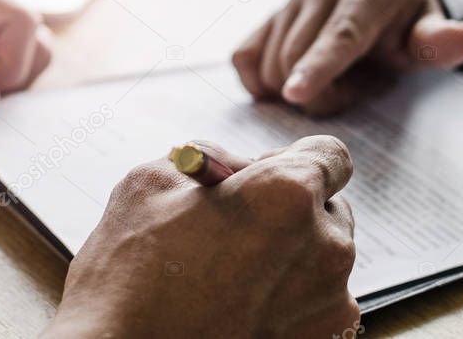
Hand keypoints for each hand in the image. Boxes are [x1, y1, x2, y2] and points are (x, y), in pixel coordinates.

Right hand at [44, 136, 359, 338]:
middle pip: (328, 209)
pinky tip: (239, 307)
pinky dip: (288, 303)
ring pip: (323, 261)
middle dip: (292, 211)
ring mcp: (328, 302)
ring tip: (230, 276)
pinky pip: (316, 305)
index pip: (331, 156)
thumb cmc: (131, 273)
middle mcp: (326, 245)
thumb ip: (214, 158)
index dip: (293, 159)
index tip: (263, 177)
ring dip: (290, 258)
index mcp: (291, 192)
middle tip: (237, 229)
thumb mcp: (156, 180)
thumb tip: (238, 167)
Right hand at [233, 0, 462, 114]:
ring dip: (293, 88)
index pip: (338, 38)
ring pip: (269, 62)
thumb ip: (441, 42)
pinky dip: (257, 80)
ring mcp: (291, 1)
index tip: (296, 96)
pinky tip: (286, 81)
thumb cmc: (405, 22)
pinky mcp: (269, 15)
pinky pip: (244, 56)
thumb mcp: (427, 34)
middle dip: (319, 95)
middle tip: (350, 91)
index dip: (317, 68)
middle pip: (297, 59)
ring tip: (329, 79)